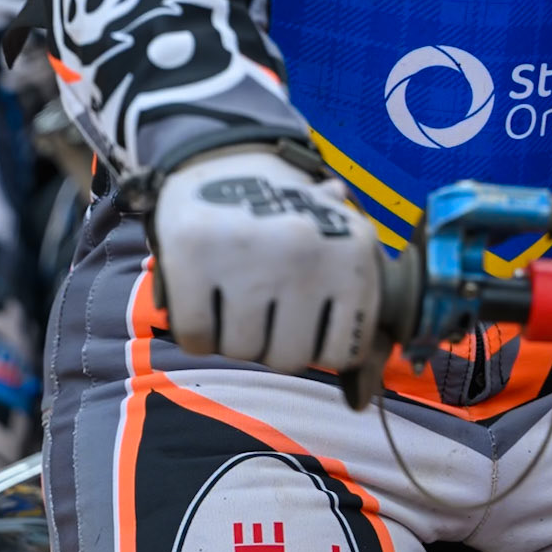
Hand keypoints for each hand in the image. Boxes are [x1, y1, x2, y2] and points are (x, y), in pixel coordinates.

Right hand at [150, 146, 382, 387]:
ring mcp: (248, 253)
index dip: (317, 345)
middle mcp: (306, 251)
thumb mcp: (339, 243)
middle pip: (288, 357)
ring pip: (241, 349)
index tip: (303, 321)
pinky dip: (196, 329)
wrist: (227, 154)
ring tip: (234, 295)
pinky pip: (195, 336)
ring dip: (233, 335)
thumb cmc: (291, 217)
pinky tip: (205, 296)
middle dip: (272, 343)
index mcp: (353, 251)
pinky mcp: (193, 255)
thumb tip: (359, 398)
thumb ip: (351, 310)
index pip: (343, 351)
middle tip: (262, 308)